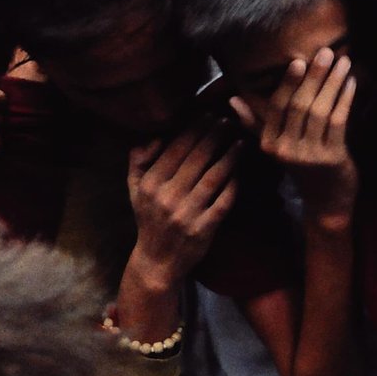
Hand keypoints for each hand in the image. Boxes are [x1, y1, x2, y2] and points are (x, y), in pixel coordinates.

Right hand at [126, 121, 240, 288]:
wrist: (157, 260)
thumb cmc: (148, 218)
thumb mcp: (134, 190)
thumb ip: (138, 161)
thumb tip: (154, 135)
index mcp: (150, 184)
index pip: (175, 149)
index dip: (194, 130)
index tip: (209, 114)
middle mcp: (166, 197)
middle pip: (196, 159)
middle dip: (214, 136)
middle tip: (228, 120)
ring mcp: (186, 214)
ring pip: (212, 177)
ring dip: (229, 156)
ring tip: (240, 140)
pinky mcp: (204, 229)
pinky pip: (223, 201)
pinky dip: (234, 184)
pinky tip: (242, 170)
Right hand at [231, 48, 356, 221]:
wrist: (326, 203)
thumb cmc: (304, 169)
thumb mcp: (277, 147)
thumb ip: (257, 123)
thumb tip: (232, 100)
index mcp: (269, 144)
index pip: (277, 106)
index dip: (288, 82)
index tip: (299, 59)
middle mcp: (285, 150)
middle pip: (299, 105)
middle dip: (314, 76)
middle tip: (327, 52)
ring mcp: (308, 155)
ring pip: (319, 110)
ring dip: (333, 83)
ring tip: (344, 62)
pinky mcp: (331, 158)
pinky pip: (338, 121)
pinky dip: (345, 99)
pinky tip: (352, 83)